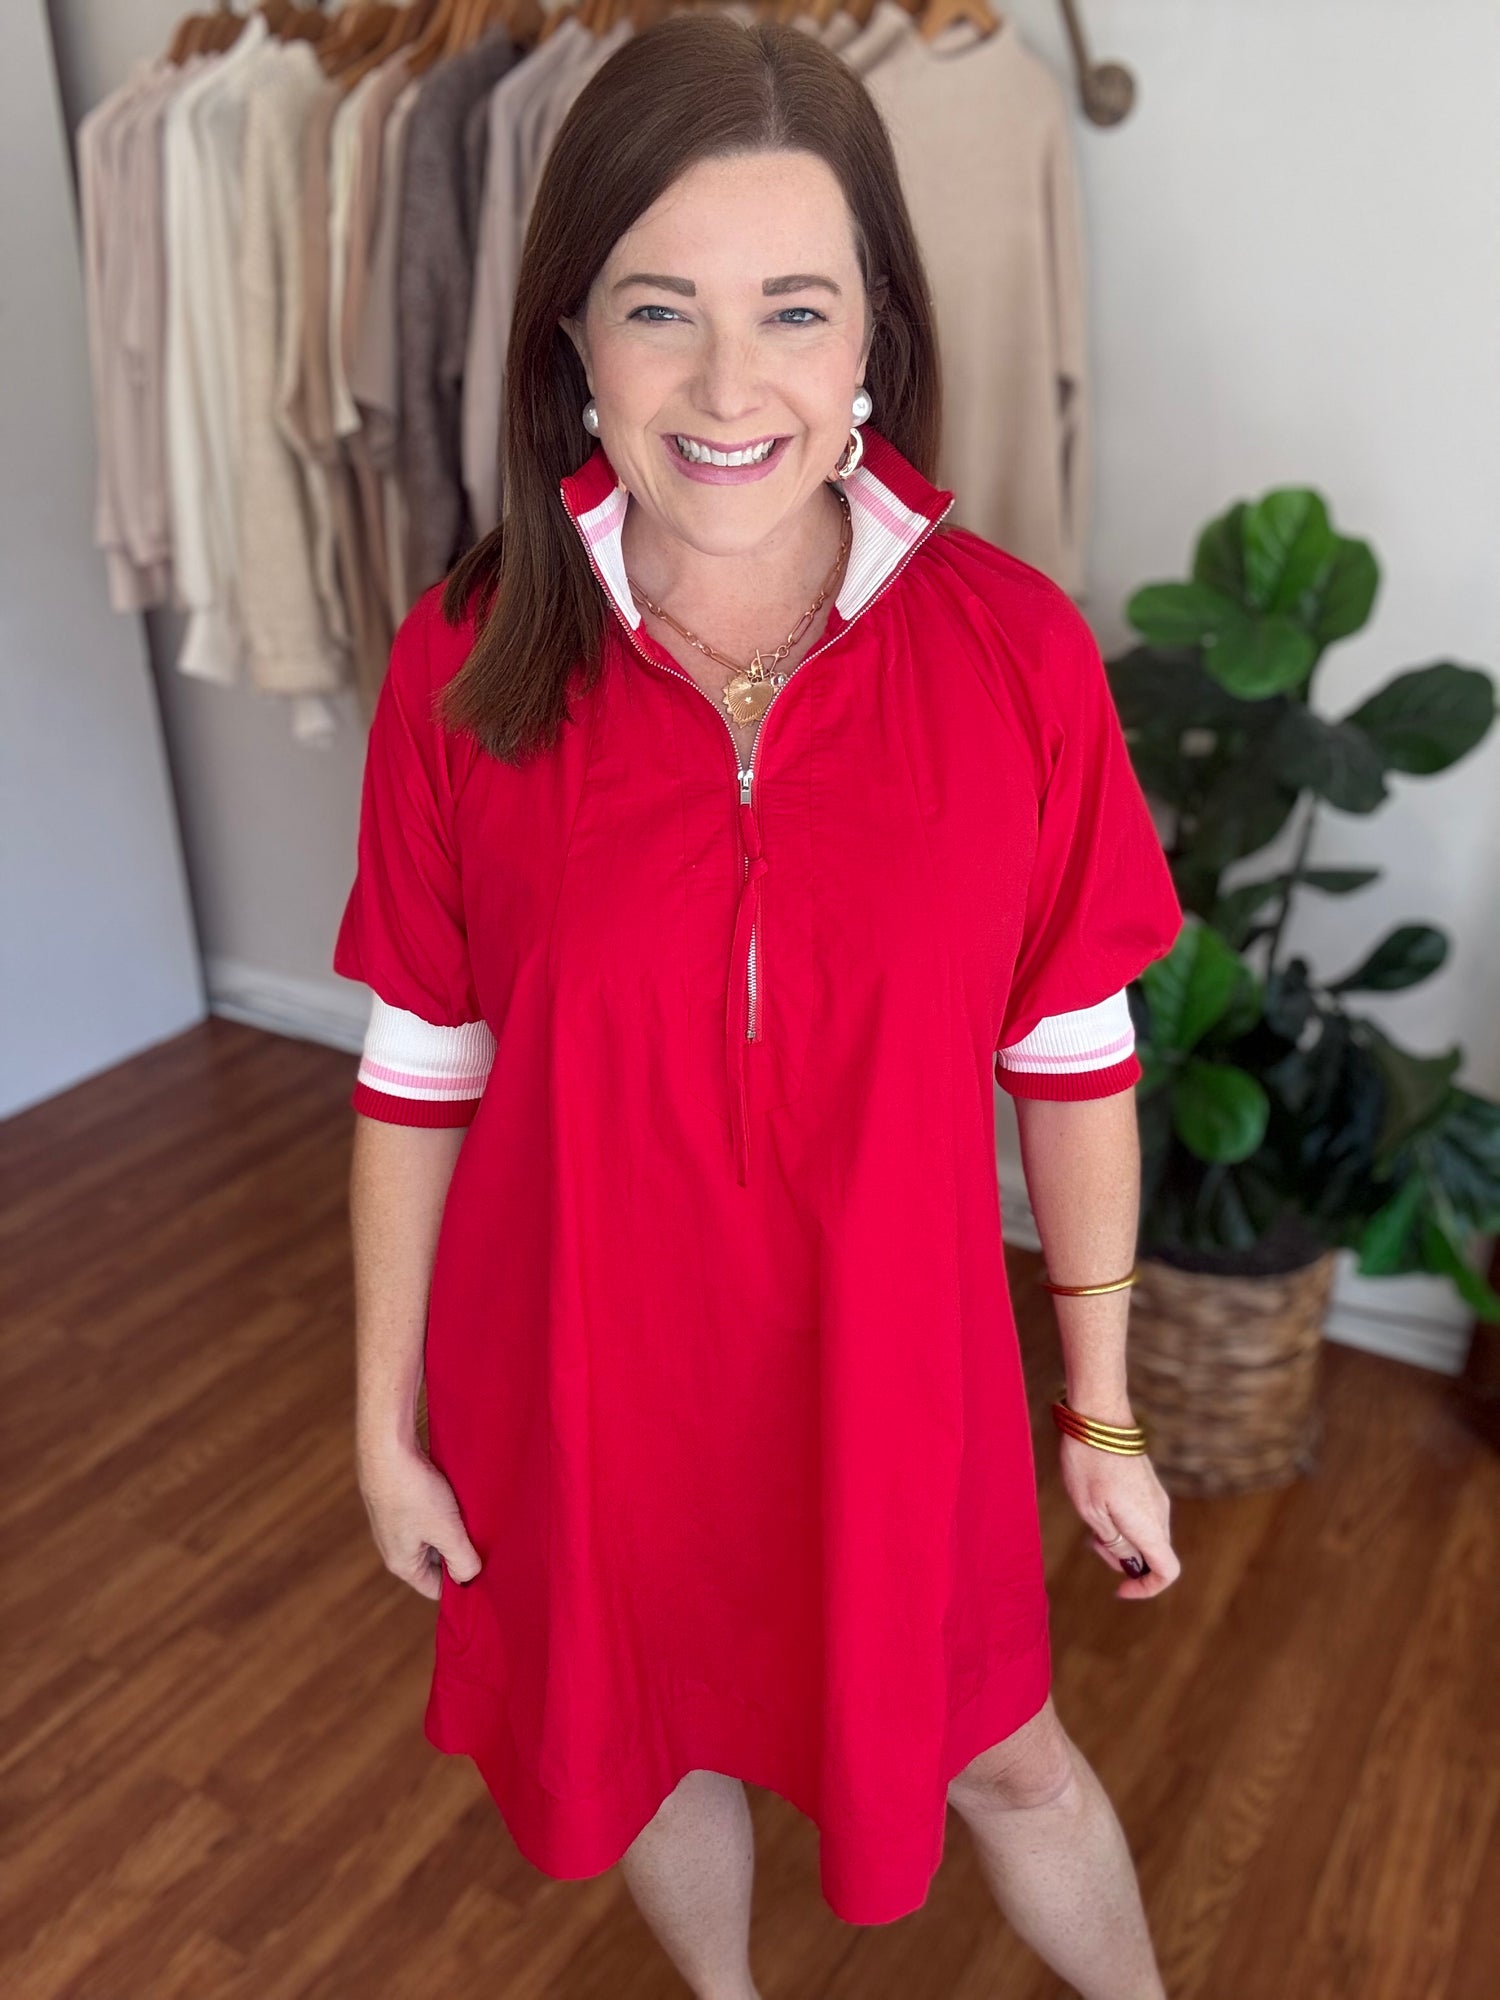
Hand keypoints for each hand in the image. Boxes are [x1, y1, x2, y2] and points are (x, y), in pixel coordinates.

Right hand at [356, 1433, 481, 1602]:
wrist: (386, 1447)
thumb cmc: (413, 1492)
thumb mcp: (446, 1530)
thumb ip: (462, 1559)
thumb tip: (471, 1577)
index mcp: (402, 1563)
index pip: (436, 1588)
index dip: (461, 1584)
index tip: (487, 1571)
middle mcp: (395, 1546)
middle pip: (436, 1561)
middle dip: (460, 1553)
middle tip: (488, 1541)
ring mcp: (396, 1522)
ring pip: (433, 1535)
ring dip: (454, 1529)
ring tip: (476, 1517)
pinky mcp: (400, 1499)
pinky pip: (428, 1514)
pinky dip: (445, 1510)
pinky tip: (461, 1497)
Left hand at [1058, 1435, 1180, 1600]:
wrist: (1098, 1418)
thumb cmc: (1090, 1464)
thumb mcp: (1092, 1512)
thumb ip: (1114, 1543)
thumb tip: (1129, 1561)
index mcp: (1149, 1525)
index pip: (1167, 1572)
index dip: (1146, 1589)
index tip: (1120, 1589)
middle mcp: (1160, 1513)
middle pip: (1152, 1555)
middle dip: (1123, 1560)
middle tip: (1092, 1542)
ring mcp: (1156, 1497)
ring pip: (1145, 1535)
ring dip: (1121, 1539)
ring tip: (1091, 1519)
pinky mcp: (1147, 1485)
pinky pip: (1142, 1516)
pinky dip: (1122, 1522)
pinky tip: (1098, 1505)